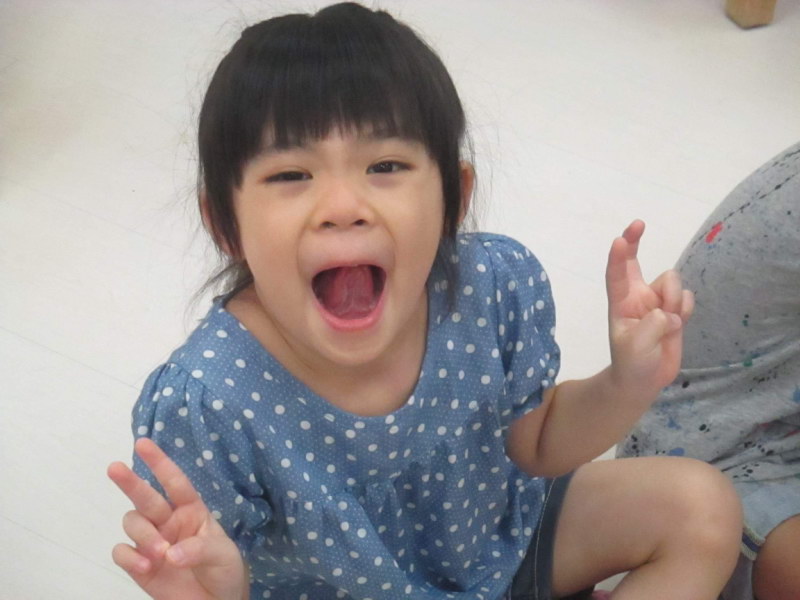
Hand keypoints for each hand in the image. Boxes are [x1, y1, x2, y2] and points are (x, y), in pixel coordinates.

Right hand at [108, 438, 247, 599]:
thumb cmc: (224, 570)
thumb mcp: (222, 554)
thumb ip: (198, 549)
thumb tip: (168, 553)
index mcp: (192, 510)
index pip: (176, 482)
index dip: (160, 462)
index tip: (143, 443)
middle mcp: (168, 521)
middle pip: (145, 496)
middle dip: (130, 481)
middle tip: (114, 468)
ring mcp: (152, 541)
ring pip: (133, 523)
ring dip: (143, 535)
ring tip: (159, 555)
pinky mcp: (139, 565)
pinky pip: (122, 552)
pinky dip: (130, 558)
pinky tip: (146, 567)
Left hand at [605, 220, 693, 393]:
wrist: (644, 380)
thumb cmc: (631, 363)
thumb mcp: (636, 347)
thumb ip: (652, 325)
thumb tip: (668, 312)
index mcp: (620, 303)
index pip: (616, 274)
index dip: (618, 256)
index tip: (620, 239)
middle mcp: (638, 296)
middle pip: (636, 261)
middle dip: (635, 242)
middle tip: (638, 225)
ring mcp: (657, 302)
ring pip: (672, 282)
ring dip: (674, 299)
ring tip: (669, 324)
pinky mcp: (674, 310)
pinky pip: (686, 297)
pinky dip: (686, 308)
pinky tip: (679, 324)